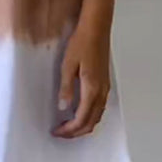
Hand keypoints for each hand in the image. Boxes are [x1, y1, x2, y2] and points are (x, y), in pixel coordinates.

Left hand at [52, 22, 110, 137]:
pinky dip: (90, 116)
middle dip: (76, 132)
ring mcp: (105, 88)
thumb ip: (66, 88)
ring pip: (98, 116)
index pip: (81, 119)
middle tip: (60, 133)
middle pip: (92, 122)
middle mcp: (102, 92)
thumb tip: (63, 108)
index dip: (69, 130)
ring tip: (68, 126)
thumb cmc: (81, 43)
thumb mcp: (67, 65)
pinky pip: (100, 107)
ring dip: (84, 125)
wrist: (96, 29)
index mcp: (92, 89)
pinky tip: (79, 113)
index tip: (56, 131)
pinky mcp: (105, 83)